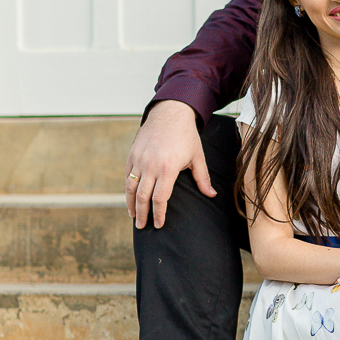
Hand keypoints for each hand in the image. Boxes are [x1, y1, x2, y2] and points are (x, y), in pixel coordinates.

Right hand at [125, 100, 215, 228]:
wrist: (170, 113)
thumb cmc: (186, 136)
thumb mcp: (198, 156)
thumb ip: (202, 178)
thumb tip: (211, 195)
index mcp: (168, 167)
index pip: (160, 197)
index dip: (159, 213)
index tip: (159, 224)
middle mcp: (151, 165)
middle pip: (143, 196)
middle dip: (142, 214)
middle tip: (143, 227)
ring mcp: (139, 159)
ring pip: (131, 187)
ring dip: (131, 204)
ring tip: (134, 216)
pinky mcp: (132, 154)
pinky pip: (127, 176)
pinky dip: (127, 190)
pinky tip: (130, 199)